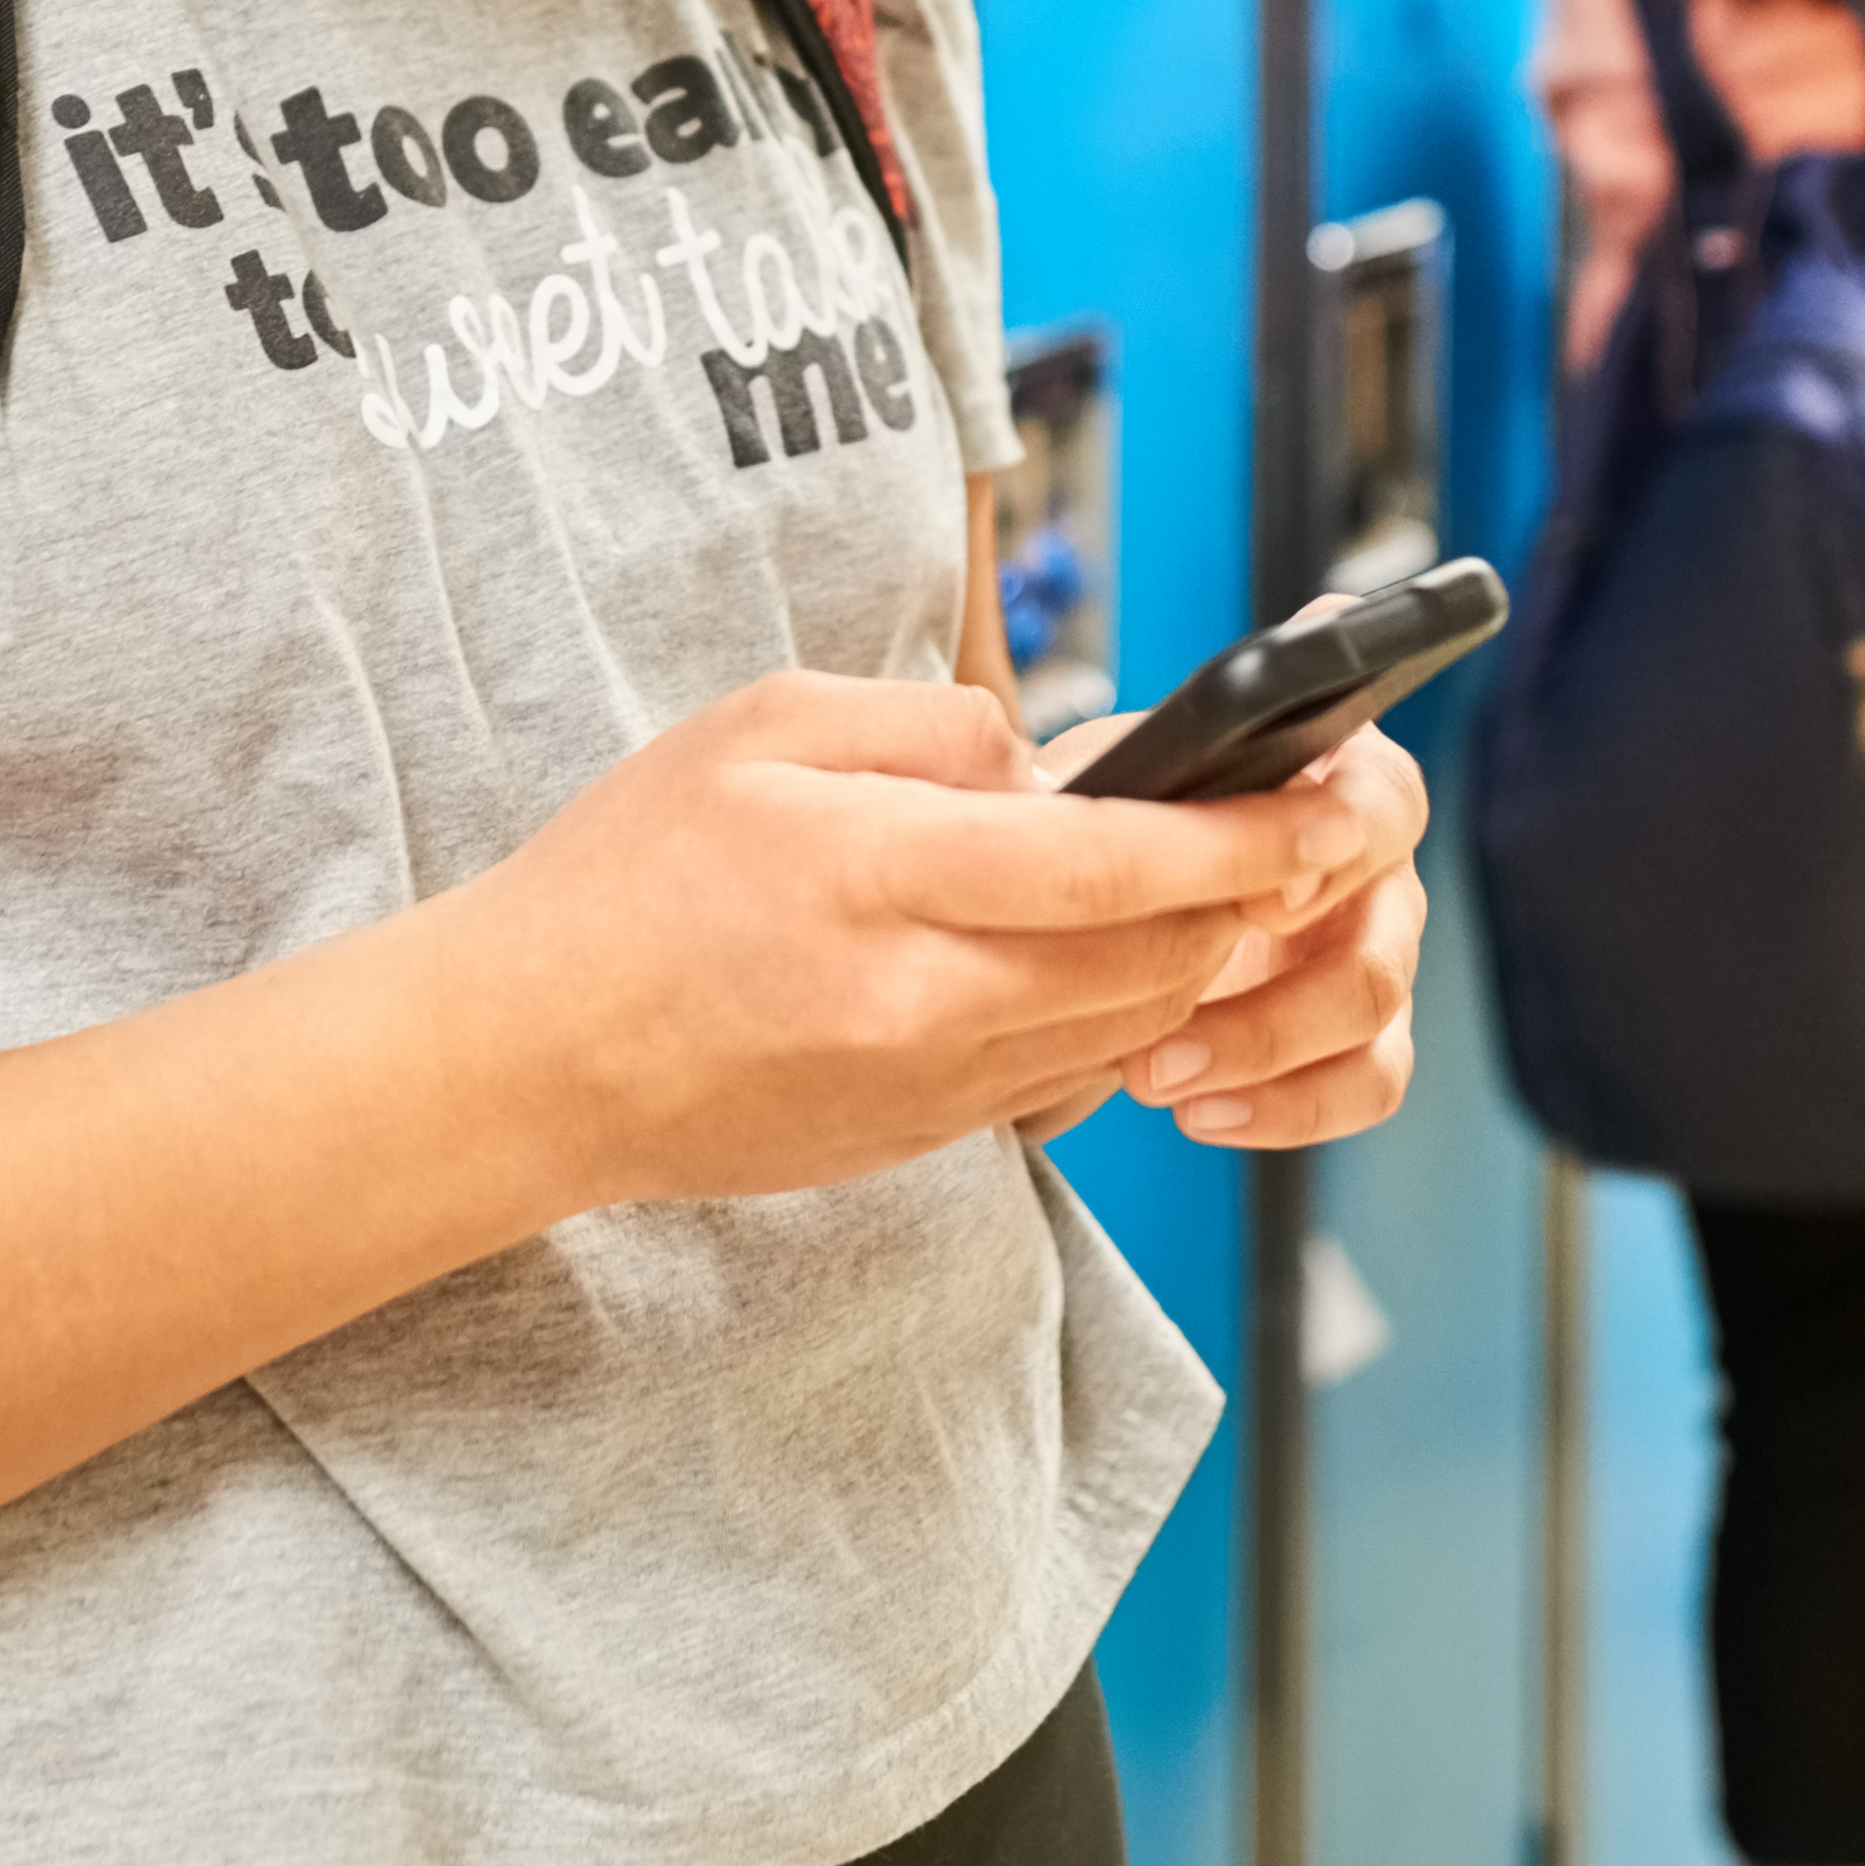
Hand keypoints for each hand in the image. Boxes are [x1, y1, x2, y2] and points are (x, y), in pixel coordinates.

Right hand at [396, 670, 1350, 1211]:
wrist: (530, 1061)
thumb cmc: (629, 875)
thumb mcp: (762, 728)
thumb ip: (929, 730)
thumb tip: (1053, 766)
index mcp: (884, 877)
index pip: (1120, 864)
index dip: (1249, 835)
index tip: (1333, 798)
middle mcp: (925, 1000)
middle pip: (1157, 958)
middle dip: (1255, 898)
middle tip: (1311, 833)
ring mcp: (930, 1086)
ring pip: (1131, 1027)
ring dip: (1196, 960)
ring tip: (1224, 888)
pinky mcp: (924, 1137)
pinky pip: (1069, 1076)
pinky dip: (1120, 1016)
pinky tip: (1115, 960)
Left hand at [1089, 714, 1428, 1152]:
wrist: (1108, 903)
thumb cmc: (1125, 821)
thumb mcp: (1107, 784)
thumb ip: (1108, 787)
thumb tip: (1047, 792)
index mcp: (1332, 781)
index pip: (1381, 804)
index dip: (1337, 856)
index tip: (1262, 901)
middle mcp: (1371, 868)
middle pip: (1382, 944)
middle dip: (1276, 1011)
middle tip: (1169, 1040)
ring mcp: (1374, 953)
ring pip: (1373, 1022)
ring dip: (1265, 1062)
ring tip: (1160, 1082)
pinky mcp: (1361, 1035)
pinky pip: (1367, 1083)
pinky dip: (1289, 1109)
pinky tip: (1202, 1111)